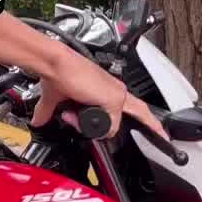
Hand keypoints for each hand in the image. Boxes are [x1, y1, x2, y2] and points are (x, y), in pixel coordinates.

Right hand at [31, 47, 164, 139]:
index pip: (131, 105)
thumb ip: (49, 111)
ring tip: (75, 117)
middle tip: (164, 137)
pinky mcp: (113, 100)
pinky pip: (109, 125)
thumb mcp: (57, 99)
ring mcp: (116, 95)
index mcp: (107, 88)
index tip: (149, 126)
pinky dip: (92, 125)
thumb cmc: (57, 74)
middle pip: (141, 111)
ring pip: (116, 123)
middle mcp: (115, 90)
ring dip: (94, 126)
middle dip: (153, 126)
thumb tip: (38, 120)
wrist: (56, 64)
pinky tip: (78, 117)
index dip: (141, 116)